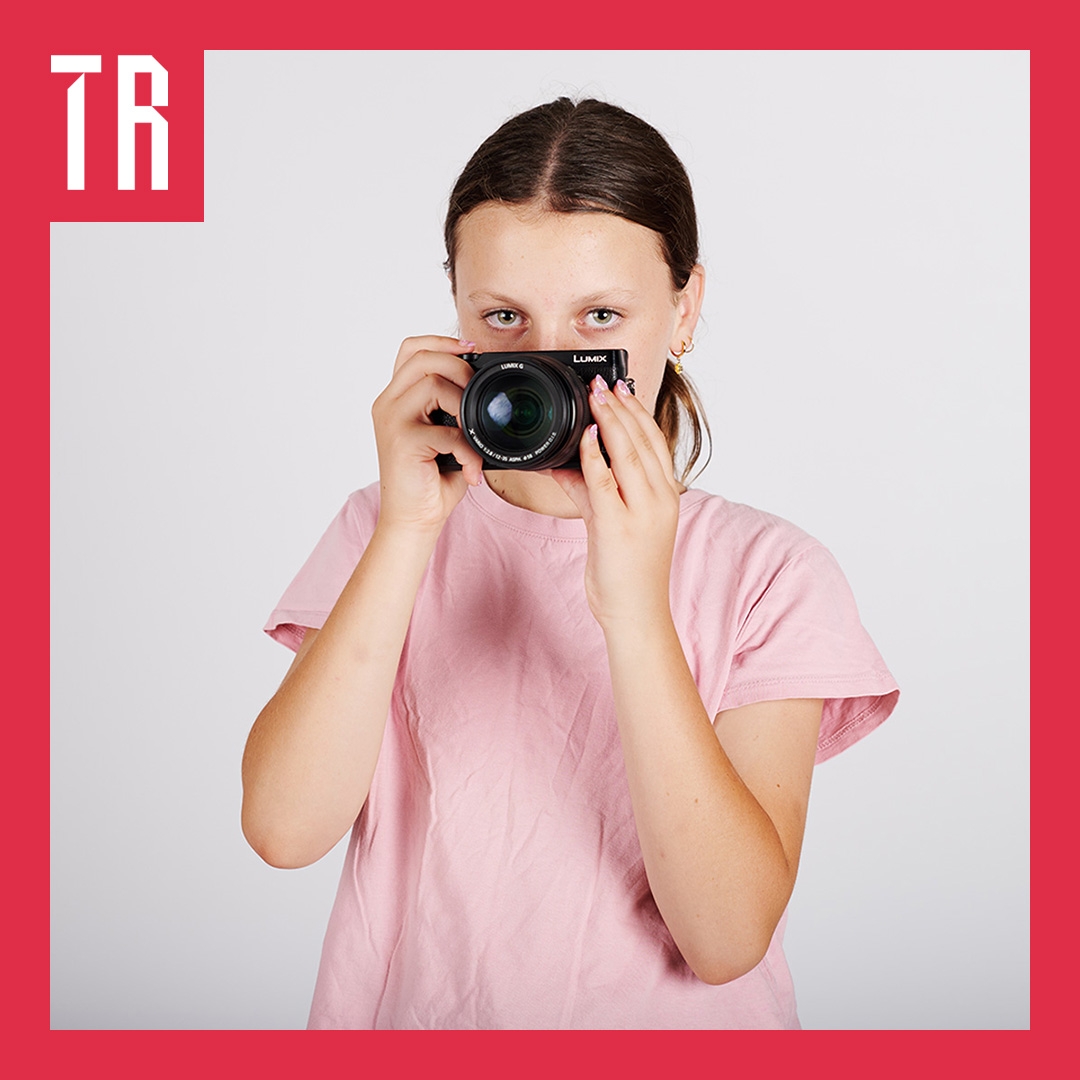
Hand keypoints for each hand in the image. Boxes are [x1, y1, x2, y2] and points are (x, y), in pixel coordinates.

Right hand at [370, 335, 484, 535]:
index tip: (472, 350)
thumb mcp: (445, 435)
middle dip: (459, 367)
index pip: (412, 349)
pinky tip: (471, 469)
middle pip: (422, 358)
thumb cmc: (432, 480)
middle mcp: (388, 404)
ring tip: (474, 435)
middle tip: (477, 394)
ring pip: (432, 385)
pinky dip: (468, 450)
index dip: (442, 341)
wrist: (413, 519)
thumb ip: (454, 408)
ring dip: (464, 407)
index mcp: (396, 398)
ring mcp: (392, 421)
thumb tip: (486, 389)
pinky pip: (446, 431)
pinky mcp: (402, 441)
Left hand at [551, 376, 681, 627]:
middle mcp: (659, 500)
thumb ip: (593, 491)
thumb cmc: (628, 573)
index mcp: (665, 497)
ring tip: (595, 395)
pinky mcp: (616, 526)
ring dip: (609, 420)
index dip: (639, 412)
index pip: (656, 442)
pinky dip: (593, 454)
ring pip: (627, 453)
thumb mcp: (612, 524)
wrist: (637, 614)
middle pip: (643, 440)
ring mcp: (641, 512)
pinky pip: (603, 480)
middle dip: (622, 407)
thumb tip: (569, 465)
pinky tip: (583, 435)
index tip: (622, 388)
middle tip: (604, 383)